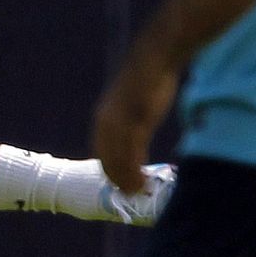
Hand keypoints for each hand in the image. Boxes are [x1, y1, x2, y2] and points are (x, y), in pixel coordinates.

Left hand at [93, 48, 178, 194]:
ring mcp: (120, 123)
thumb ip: (130, 121)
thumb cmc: (147, 82)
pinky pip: (132, 154)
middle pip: (107, 159)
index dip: (111, 169)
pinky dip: (135, 171)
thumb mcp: (132, 105)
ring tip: (135, 192)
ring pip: (118, 161)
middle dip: (116, 178)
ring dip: (126, 179)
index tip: (120, 182)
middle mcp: (106, 123)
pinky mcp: (135, 123)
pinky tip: (141, 181)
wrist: (153, 62)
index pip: (102, 151)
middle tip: (129, 193)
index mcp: (104, 119)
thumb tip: (135, 133)